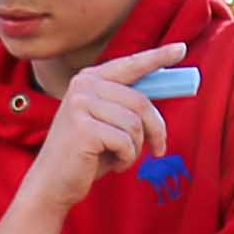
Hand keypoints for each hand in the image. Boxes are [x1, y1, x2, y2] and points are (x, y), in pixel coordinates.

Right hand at [15, 56, 167, 218]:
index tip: (181, 49)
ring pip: (135, 125)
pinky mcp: (83, 129)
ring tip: (122, 158)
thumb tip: (167, 86)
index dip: (157, 57)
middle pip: (141, 101)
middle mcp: (83, 86)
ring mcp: (80, 105)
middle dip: (156, 130)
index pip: (130, 64)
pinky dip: (127, 159)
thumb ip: (129, 105)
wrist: (53, 184)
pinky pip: (126, 142)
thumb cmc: (86, 155)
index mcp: (89, 80)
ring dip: (136, 149)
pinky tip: (113, 165)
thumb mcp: (109, 123)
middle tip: (160, 149)